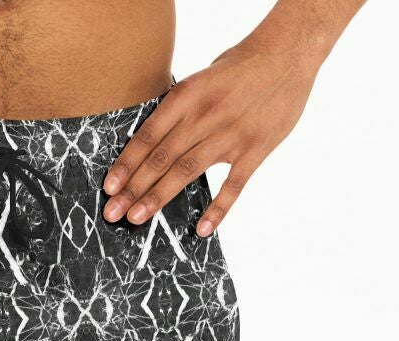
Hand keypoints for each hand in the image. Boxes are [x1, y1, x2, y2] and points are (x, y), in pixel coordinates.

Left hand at [102, 34, 322, 236]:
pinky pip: (233, 186)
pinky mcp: (255, 149)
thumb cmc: (240, 66)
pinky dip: (217, 210)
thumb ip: (179, 110)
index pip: (149, 135)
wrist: (288, 53)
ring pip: (187, 172)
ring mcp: (230, 135)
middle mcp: (205, 116)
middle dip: (133, 188)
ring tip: (137, 219)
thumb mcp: (202, 79)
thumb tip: (152, 142)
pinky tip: (202, 230)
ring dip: (159, 197)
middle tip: (113, 213)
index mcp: (188, 95)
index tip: (109, 187)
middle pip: (161, 158)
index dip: (126, 163)